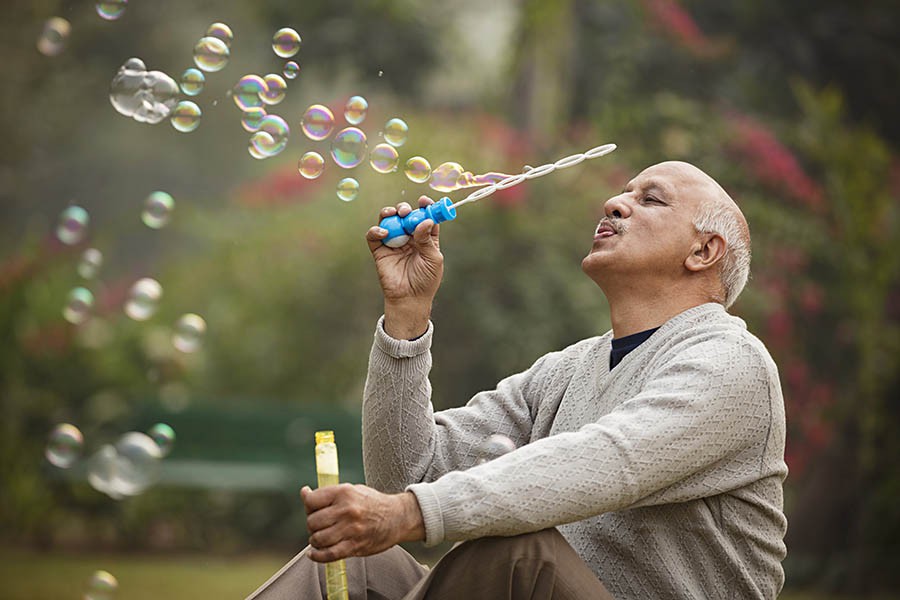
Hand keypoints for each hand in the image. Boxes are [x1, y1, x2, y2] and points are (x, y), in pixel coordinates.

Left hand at [301, 484, 425, 562]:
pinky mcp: (355, 546)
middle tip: (320, 525)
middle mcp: (346, 510)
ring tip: (321, 538)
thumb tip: (304, 492)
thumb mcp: (351, 490)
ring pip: (318, 539)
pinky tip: (314, 553)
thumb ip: (327, 494)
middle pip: (312, 521)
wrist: (398, 517)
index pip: (311, 500)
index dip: (309, 506)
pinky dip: (317, 556)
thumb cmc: (372, 503)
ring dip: (315, 540)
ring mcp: (351, 529)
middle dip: (312, 525)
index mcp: (344, 492)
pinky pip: (329, 554)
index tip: (313, 509)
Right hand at [365, 196, 442, 337]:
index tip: (424, 201)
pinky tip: (383, 232)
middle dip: (405, 209)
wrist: (410, 299)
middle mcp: (409, 238)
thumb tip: (425, 220)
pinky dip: (376, 230)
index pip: (425, 217)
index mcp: (425, 238)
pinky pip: (374, 236)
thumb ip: (428, 239)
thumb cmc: (426, 280)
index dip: (425, 207)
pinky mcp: (380, 251)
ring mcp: (394, 243)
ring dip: (390, 213)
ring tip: (394, 214)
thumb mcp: (433, 259)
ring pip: (388, 221)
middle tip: (406, 211)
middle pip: (405, 216)